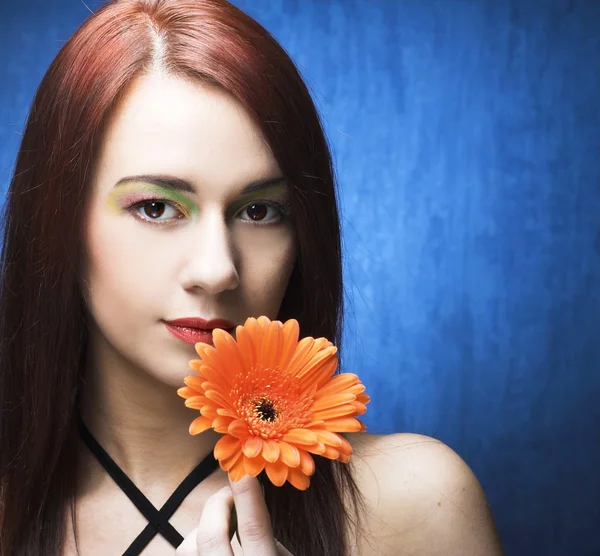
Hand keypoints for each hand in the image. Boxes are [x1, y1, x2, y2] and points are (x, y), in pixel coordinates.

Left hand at [176, 475, 293, 554]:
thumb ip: (268, 541)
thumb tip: (244, 509)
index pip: (253, 528)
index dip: (247, 494)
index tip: (244, 468)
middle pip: (210, 535)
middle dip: (217, 504)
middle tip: (228, 494)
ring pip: (188, 547)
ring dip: (202, 530)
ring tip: (223, 532)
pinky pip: (186, 555)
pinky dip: (196, 546)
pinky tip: (215, 549)